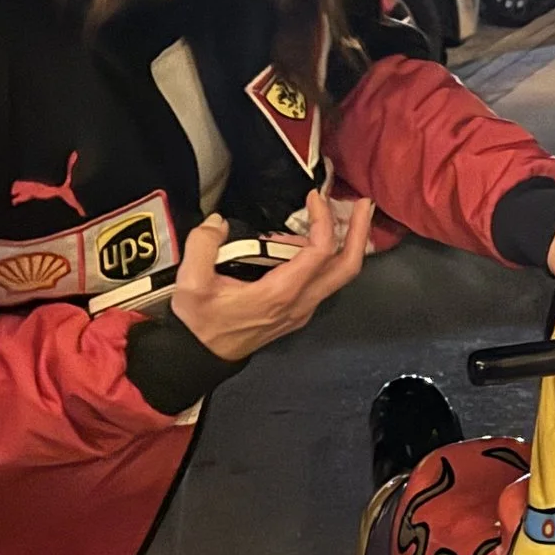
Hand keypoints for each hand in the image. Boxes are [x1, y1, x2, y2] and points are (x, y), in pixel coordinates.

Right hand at [168, 195, 374, 362]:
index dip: (324, 219)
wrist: (200, 356)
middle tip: (362, 204)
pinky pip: (323, 281)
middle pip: (347, 267)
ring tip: (326, 214)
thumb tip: (219, 222)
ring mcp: (302, 310)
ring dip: (344, 243)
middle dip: (360, 232)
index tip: (313, 197)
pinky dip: (325, 256)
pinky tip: (304, 240)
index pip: (321, 251)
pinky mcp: (297, 312)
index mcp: (280, 293)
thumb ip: (203, 244)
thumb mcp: (191, 282)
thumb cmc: (199, 322)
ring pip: (338, 275)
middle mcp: (300, 303)